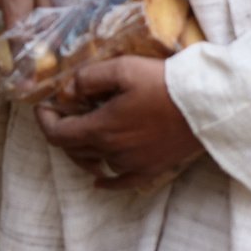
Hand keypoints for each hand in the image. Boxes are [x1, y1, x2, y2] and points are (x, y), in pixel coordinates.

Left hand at [35, 56, 204, 189]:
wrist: (207, 106)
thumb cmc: (164, 83)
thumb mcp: (122, 69)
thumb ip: (89, 78)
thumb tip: (68, 89)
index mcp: (101, 129)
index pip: (58, 134)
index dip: (45, 121)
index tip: (43, 107)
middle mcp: (113, 153)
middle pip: (74, 149)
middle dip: (62, 130)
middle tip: (64, 111)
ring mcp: (132, 165)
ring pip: (95, 163)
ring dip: (82, 149)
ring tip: (81, 133)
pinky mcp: (151, 170)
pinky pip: (121, 181)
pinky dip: (106, 179)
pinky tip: (99, 178)